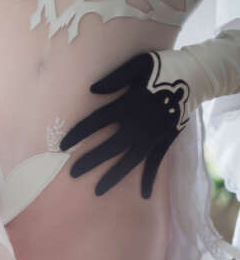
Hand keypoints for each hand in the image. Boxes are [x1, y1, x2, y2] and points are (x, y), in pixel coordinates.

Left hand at [59, 52, 189, 197]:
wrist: (197, 76)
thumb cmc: (164, 67)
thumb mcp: (139, 64)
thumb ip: (116, 77)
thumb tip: (92, 89)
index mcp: (128, 104)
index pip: (96, 121)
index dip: (78, 133)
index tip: (62, 146)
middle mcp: (139, 123)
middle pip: (111, 146)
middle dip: (91, 160)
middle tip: (72, 174)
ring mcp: (154, 134)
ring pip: (130, 160)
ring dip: (114, 176)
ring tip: (98, 192)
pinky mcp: (166, 139)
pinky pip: (156, 162)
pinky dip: (150, 178)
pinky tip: (143, 195)